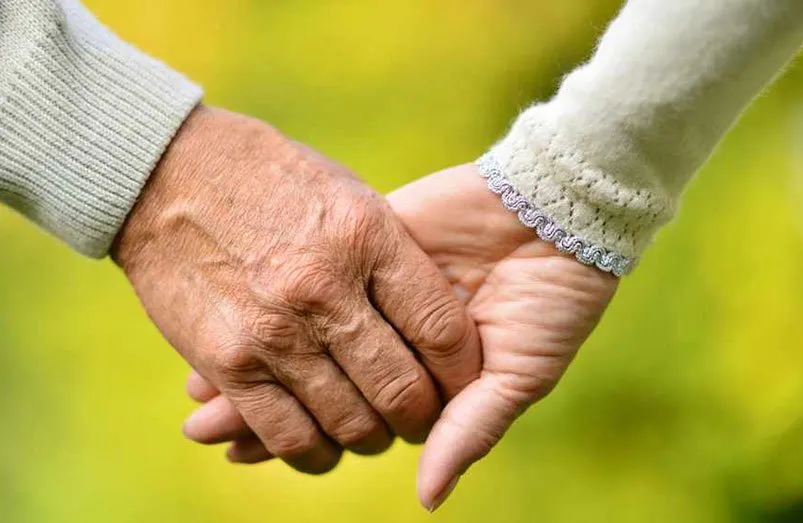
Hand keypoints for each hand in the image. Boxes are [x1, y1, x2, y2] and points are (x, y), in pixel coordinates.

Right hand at [112, 107, 480, 473]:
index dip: (462, 370)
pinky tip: (325, 446)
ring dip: (372, 438)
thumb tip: (431, 320)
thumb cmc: (272, 180)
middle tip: (420, 419)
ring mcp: (274, 330)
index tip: (459, 381)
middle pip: (403, 389)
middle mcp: (325, 288)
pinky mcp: (228, 362)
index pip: (442, 330)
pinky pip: (289, 437)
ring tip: (373, 429)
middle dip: (423, 418)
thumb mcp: (348, 195)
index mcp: (368, 237)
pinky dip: (316, 454)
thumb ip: (392, 257)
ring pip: (351, 424)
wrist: (169, 175)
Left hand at [182, 163, 616, 507]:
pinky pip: (317, 277)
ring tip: (203, 395)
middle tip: (208, 433)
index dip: (302, 434)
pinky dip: (278, 299)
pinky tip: (233, 318)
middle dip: (264, 406)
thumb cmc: (552, 303)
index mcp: (422, 375)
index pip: (350, 414)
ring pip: (307, 330)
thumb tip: (428, 497)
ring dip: (260, 359)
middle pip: (316, 376)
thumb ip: (469, 430)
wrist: (564, 217)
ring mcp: (377, 289)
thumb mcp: (516, 376)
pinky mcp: (373, 240)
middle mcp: (389, 336)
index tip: (244, 454)